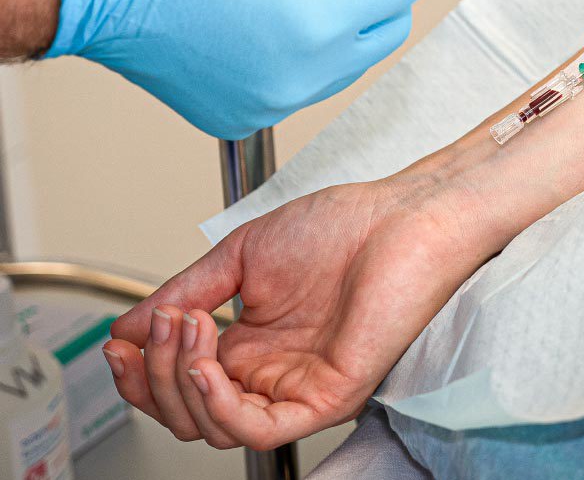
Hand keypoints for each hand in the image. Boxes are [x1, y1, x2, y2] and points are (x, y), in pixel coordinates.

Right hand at [105, 174, 490, 448]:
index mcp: (250, 340)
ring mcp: (298, 386)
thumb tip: (132, 325)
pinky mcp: (327, 395)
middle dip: (155, 374)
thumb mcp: (242, 253)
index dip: (141, 370)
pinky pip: (260, 428)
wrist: (401, 217)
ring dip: (181, 382)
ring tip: (189, 327)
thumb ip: (188, 289)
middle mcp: (270, 370)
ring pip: (214, 427)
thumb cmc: (342, 226)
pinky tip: (206, 364)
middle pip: (186, 411)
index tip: (120, 341)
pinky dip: (219, 406)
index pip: (179, 382)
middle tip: (164, 322)